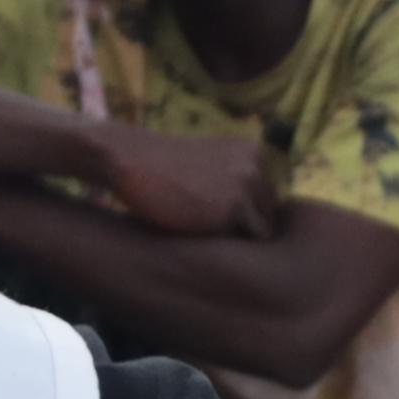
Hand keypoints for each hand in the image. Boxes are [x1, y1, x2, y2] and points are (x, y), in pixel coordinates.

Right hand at [97, 128, 284, 242]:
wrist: (130, 161)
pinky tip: (200, 234)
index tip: (214, 214)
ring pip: (261, 232)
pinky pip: (246, 243)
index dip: (244, 214)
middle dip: (243, 227)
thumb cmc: (165, 170)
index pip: (268, 199)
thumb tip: (267, 226)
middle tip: (207, 226)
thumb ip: (240, 183)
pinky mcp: (234, 208)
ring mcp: (248, 185)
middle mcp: (257, 165)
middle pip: (268, 216)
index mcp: (255, 152)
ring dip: (236, 238)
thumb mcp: (212, 164)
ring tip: (204, 232)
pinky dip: (227, 245)